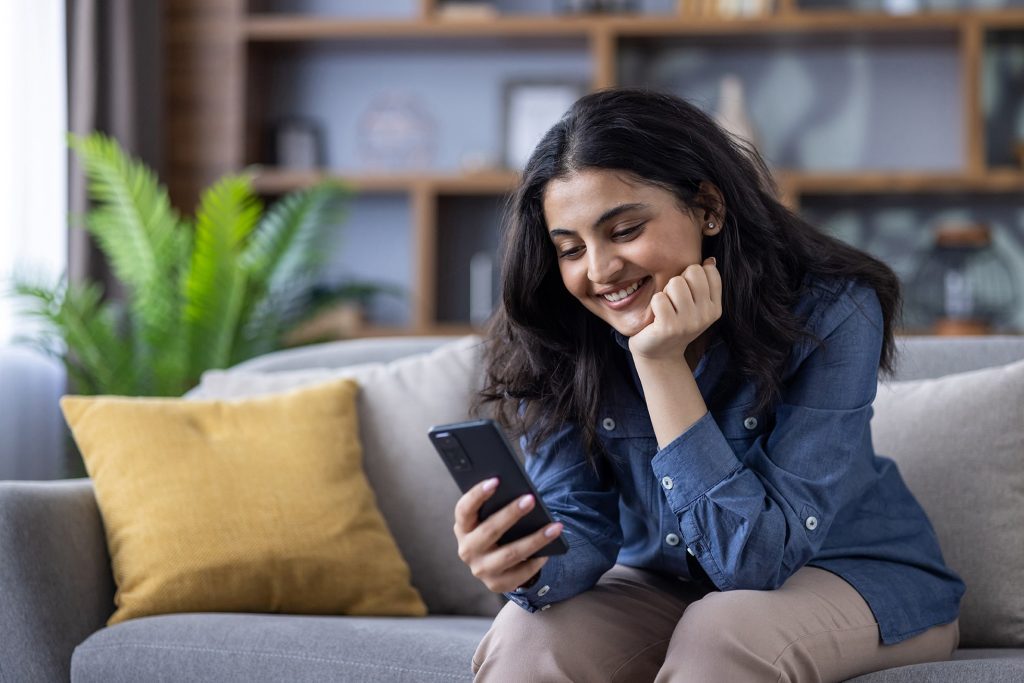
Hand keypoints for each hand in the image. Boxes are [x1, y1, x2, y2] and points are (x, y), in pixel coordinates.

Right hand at [453, 478, 563, 593]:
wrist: (494, 565)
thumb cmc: (496, 530)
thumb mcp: (488, 518)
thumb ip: (496, 506)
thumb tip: (521, 493)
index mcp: (463, 527)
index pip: (464, 509)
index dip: (477, 495)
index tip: (496, 480)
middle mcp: (467, 550)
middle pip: (489, 531)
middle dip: (511, 513)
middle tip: (531, 499)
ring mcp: (480, 569)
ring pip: (510, 554)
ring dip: (535, 539)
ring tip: (555, 527)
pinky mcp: (496, 584)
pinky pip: (520, 572)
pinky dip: (537, 560)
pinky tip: (551, 549)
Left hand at [629, 258, 721, 360]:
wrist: (659, 354)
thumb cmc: (675, 323)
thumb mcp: (695, 305)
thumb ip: (704, 283)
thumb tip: (710, 260)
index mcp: (715, 308)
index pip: (709, 271)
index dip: (691, 275)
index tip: (686, 292)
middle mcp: (706, 315)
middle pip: (692, 272)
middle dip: (678, 280)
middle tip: (673, 300)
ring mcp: (688, 322)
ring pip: (675, 282)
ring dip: (666, 292)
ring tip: (666, 308)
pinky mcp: (669, 327)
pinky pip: (659, 298)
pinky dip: (654, 303)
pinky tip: (657, 316)